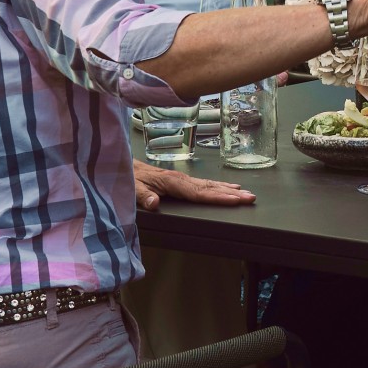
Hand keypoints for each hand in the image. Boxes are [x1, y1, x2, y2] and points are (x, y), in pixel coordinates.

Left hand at [133, 161, 255, 210]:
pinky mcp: (178, 179)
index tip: (235, 200)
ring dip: (228, 189)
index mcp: (170, 182)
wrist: (116, 164)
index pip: (198, 193)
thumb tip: (155, 203)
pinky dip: (218, 185)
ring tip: (246, 193)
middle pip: (209, 188)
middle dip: (231, 193)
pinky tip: (227, 187)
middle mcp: (179, 179)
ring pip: (208, 184)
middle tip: (251, 198)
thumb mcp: (129, 188)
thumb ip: (142, 196)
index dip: (218, 197)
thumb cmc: (124, 178)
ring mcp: (180, 178)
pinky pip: (202, 183)